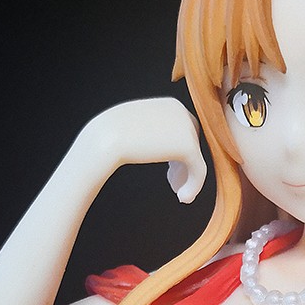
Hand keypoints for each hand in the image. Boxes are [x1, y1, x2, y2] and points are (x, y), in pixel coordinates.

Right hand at [75, 98, 206, 201]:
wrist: (105, 137)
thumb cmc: (110, 134)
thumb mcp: (136, 128)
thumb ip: (153, 134)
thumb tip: (164, 147)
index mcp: (171, 105)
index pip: (184, 131)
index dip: (178, 153)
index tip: (170, 171)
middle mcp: (182, 113)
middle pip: (192, 143)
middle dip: (184, 164)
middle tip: (173, 182)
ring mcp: (186, 128)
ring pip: (196, 158)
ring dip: (188, 177)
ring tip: (179, 192)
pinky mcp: (188, 146)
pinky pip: (199, 170)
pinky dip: (194, 186)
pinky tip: (183, 198)